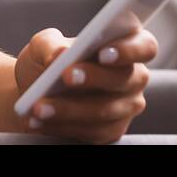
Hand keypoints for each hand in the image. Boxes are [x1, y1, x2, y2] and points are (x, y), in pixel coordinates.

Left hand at [13, 26, 156, 143]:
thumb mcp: (42, 46)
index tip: (103, 53)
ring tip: (39, 106)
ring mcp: (126, 106)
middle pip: (125, 78)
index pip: (144, 46)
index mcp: (124, 45)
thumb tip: (61, 54)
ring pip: (105, 110)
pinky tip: (40, 120)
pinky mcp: (112, 131)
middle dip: (94, 77)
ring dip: (69, 108)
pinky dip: (62, 126)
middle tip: (66, 76)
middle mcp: (132, 76)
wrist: (33, 93)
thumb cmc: (46, 61)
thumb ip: (51, 44)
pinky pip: (92, 131)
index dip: (128, 49)